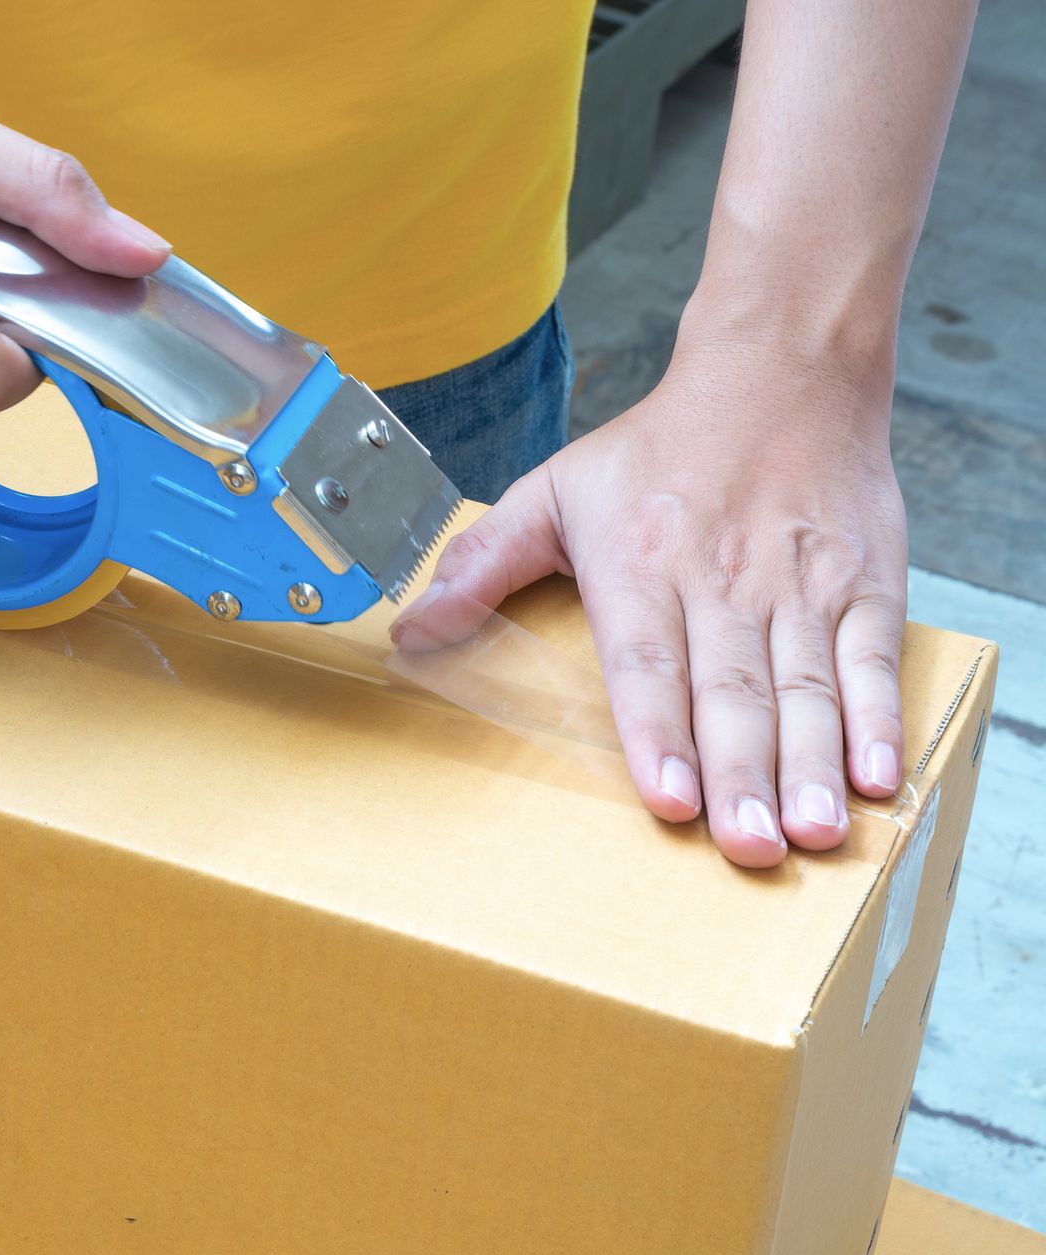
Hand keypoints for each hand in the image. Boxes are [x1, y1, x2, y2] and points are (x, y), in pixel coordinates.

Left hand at [392, 326, 907, 866]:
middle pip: (732, 691)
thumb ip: (482, 563)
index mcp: (643, 565)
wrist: (783, 372)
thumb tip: (410, 629)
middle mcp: (724, 581)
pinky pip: (874, 661)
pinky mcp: (866, 586)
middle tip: (746, 845)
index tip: (666, 798)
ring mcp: (801, 586)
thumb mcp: (555, 492)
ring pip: (806, 688)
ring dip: (810, 765)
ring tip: (809, 833)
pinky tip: (878, 778)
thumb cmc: (659, 446)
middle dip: (741, 774)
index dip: (657, 733)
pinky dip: (880, 720)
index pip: (648, 661)